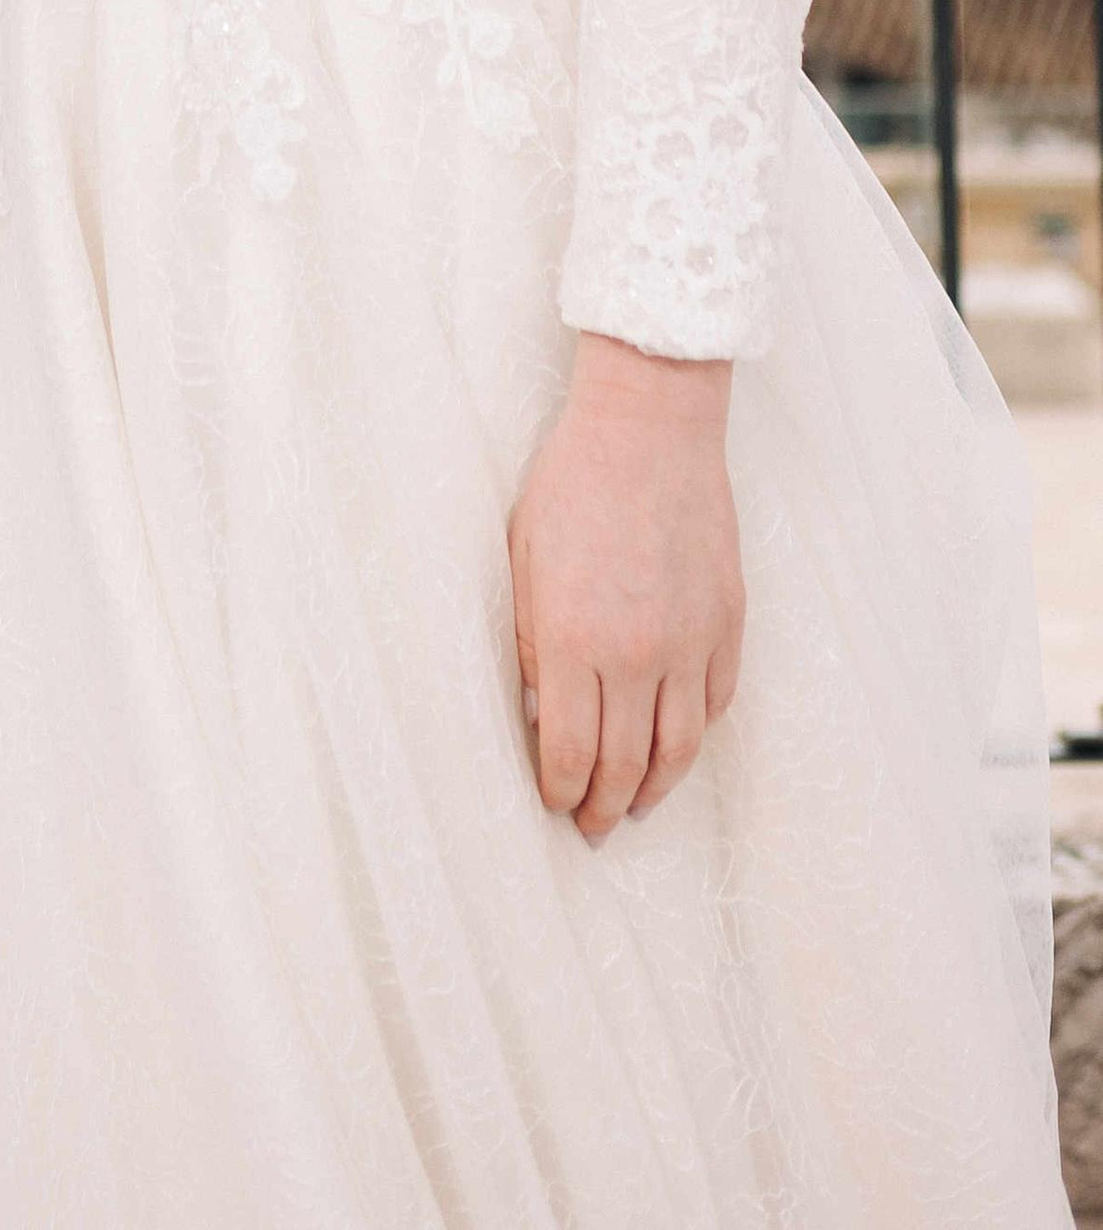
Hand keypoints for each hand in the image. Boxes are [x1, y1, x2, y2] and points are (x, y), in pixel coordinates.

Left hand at [507, 333, 742, 842]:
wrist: (649, 426)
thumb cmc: (572, 482)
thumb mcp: (523, 558)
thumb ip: (530, 640)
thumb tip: (537, 707)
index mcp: (573, 638)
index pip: (568, 750)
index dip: (559, 790)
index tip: (552, 804)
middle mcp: (637, 653)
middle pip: (625, 763)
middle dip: (602, 804)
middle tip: (590, 824)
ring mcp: (690, 642)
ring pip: (679, 749)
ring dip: (655, 789)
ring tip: (634, 807)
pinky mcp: (728, 623)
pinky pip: (714, 702)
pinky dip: (694, 735)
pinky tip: (675, 746)